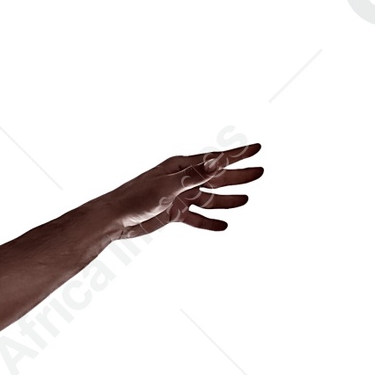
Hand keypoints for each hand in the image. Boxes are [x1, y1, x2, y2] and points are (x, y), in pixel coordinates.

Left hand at [109, 144, 262, 237]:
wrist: (114, 219)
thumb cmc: (136, 198)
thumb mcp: (168, 186)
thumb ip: (195, 175)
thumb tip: (218, 161)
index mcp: (181, 167)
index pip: (215, 159)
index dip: (237, 155)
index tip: (257, 149)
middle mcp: (182, 179)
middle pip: (217, 178)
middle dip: (239, 176)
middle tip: (260, 173)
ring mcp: (178, 197)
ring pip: (209, 198)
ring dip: (227, 200)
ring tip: (246, 200)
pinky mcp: (173, 213)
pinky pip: (196, 218)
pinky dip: (209, 222)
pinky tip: (223, 226)